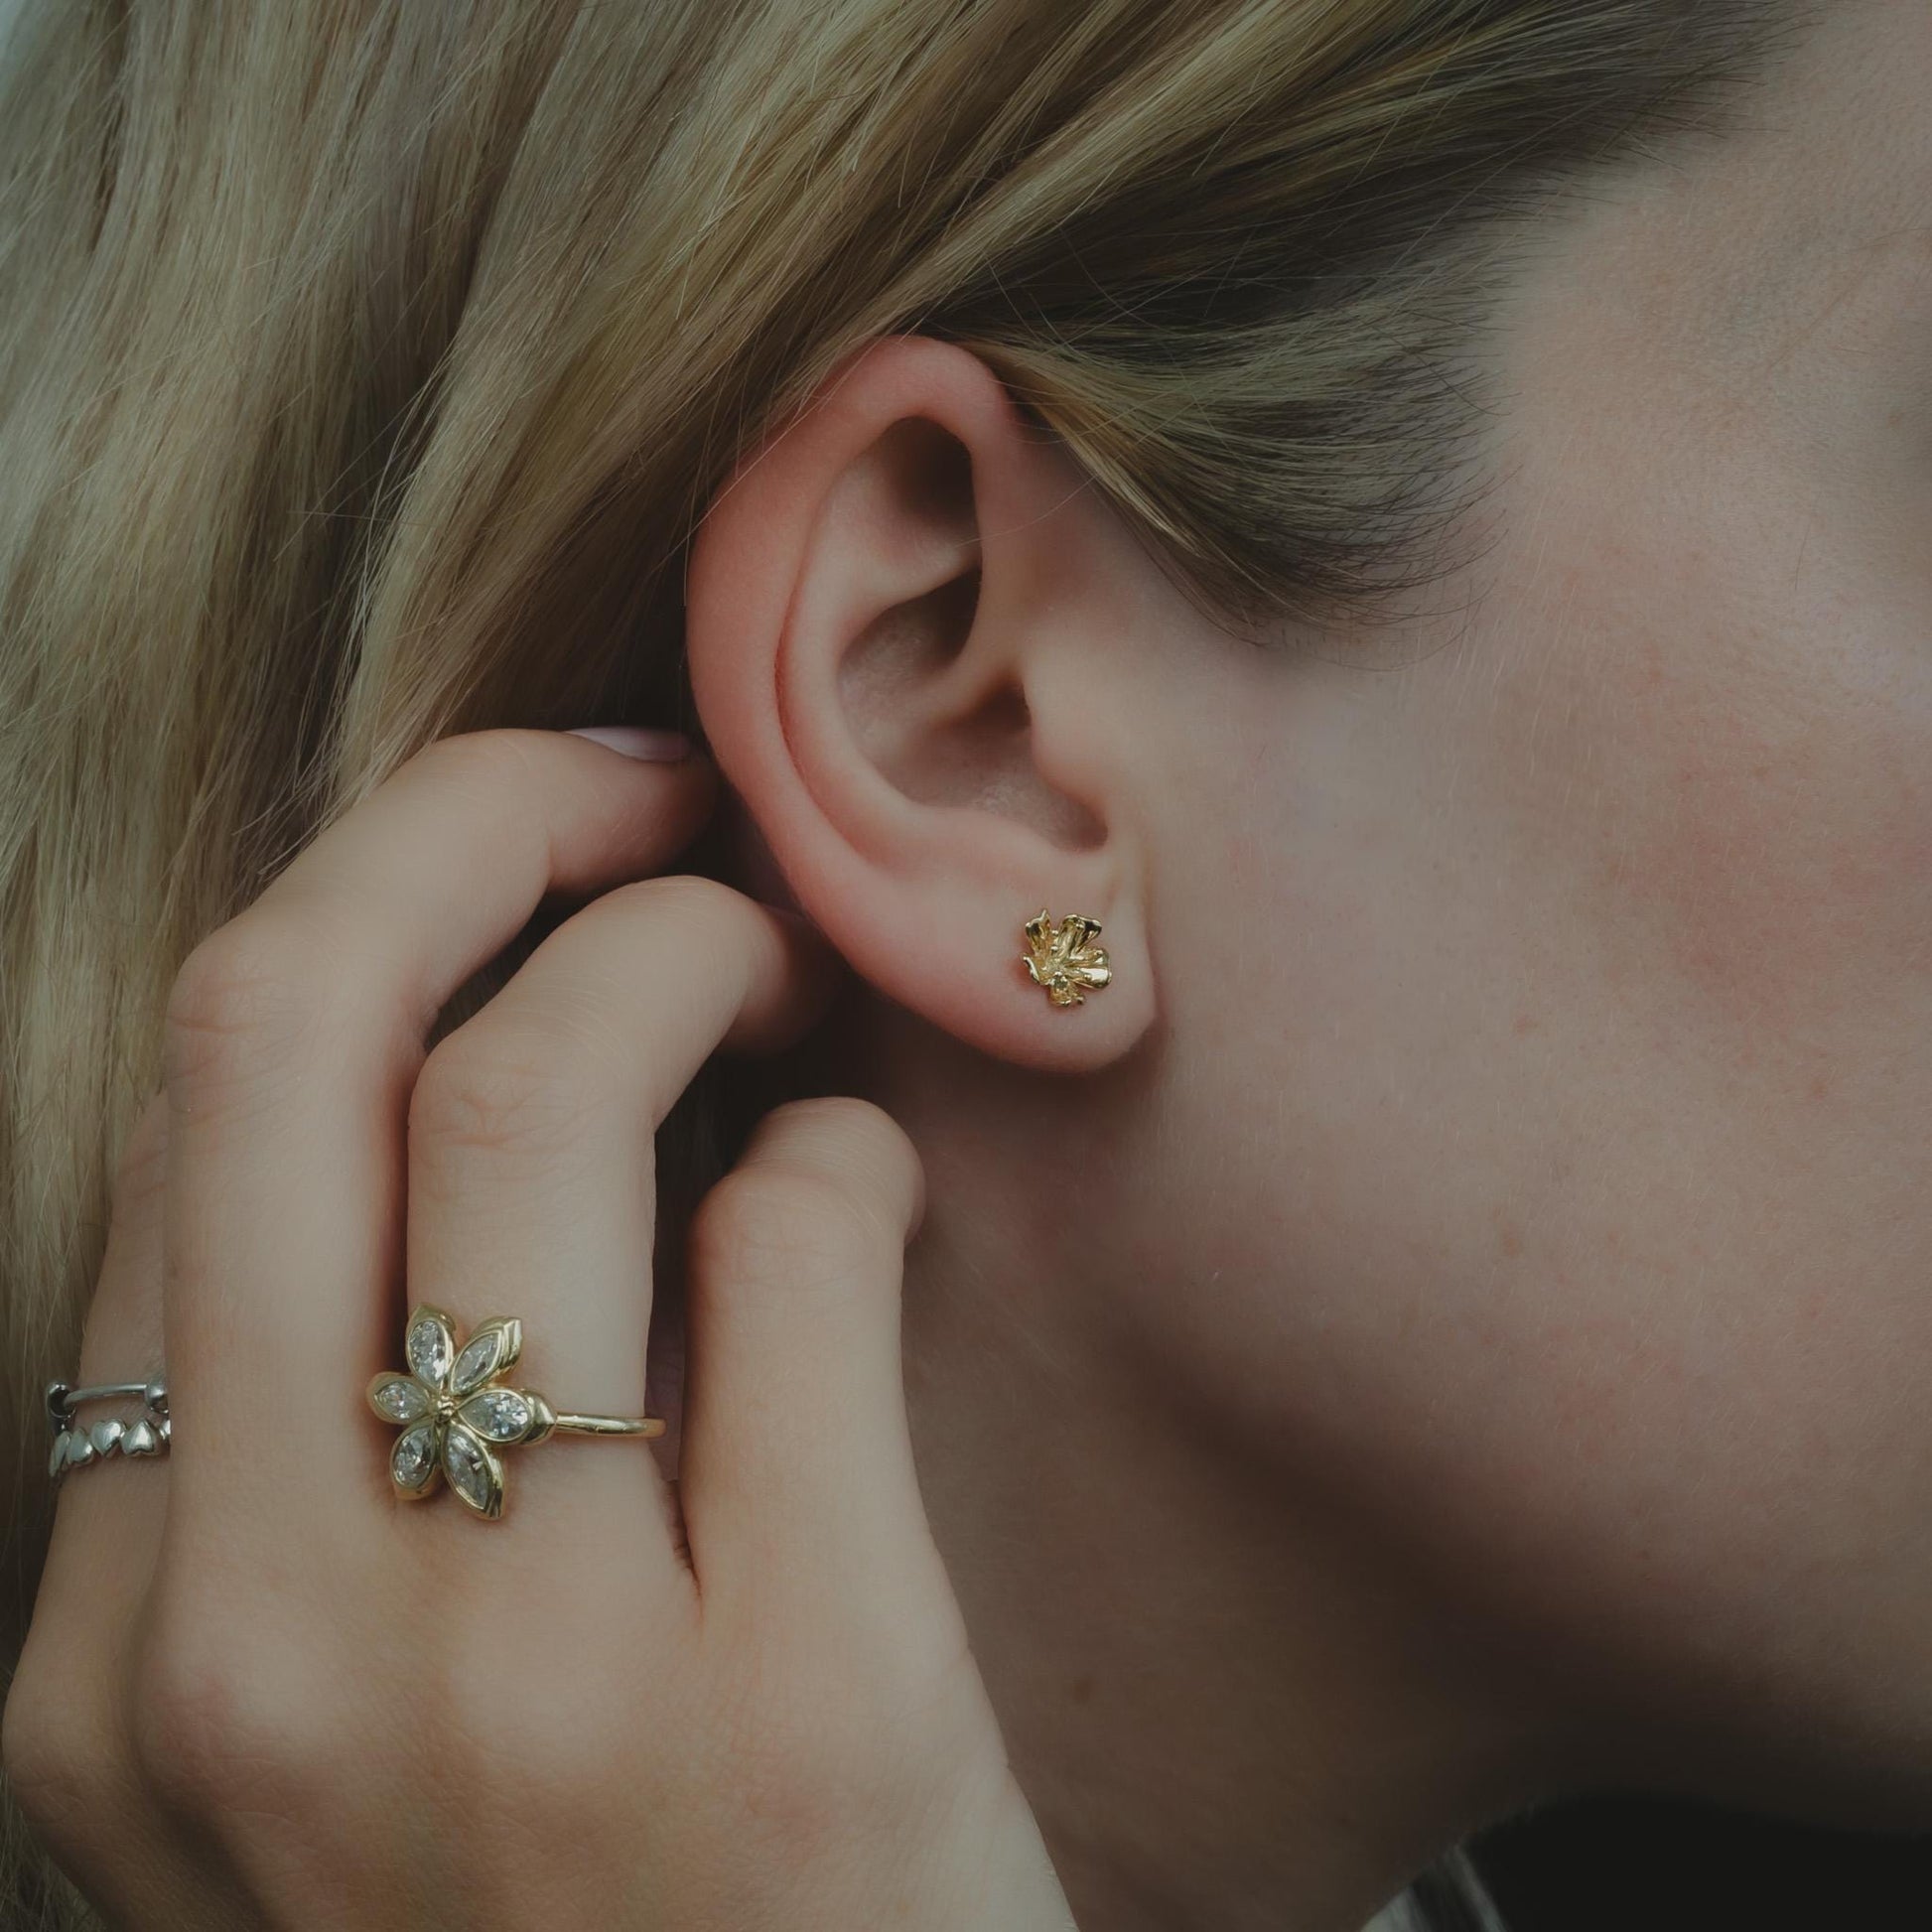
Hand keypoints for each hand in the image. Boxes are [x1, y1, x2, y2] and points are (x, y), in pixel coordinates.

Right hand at [3, 728, 1076, 1929]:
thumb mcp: (344, 1745)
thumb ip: (338, 1455)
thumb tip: (478, 1074)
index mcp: (124, 1662)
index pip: (185, 1121)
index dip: (365, 909)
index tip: (511, 844)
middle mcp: (262, 1656)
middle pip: (294, 1030)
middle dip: (479, 823)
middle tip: (643, 794)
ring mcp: (521, 1691)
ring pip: (536, 1103)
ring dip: (683, 949)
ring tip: (776, 952)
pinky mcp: (796, 1711)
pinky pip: (795, 1250)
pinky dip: (845, 1154)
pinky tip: (868, 1181)